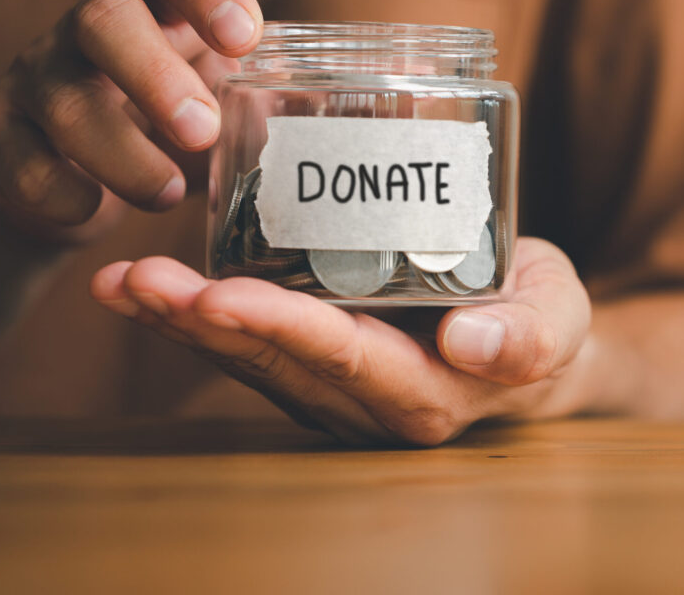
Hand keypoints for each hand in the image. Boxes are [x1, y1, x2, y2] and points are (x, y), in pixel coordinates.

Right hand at [0, 0, 262, 242]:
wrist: (83, 182)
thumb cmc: (171, 131)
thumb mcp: (221, 103)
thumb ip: (267, 100)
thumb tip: (352, 114)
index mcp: (157, 13)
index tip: (245, 37)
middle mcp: (92, 36)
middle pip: (105, 19)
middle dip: (157, 76)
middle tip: (201, 129)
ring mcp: (41, 83)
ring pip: (65, 100)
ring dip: (124, 152)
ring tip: (170, 193)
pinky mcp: (6, 140)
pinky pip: (22, 162)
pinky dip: (65, 191)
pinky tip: (98, 209)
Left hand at [91, 238, 591, 445]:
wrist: (524, 333)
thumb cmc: (542, 319)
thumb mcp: (558, 319)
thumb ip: (529, 335)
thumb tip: (472, 342)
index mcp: (424, 392)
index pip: (344, 359)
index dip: (282, 330)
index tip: (221, 297)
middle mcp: (365, 399)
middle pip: (276, 363)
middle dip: (205, 325)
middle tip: (141, 284)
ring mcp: (334, 382)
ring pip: (250, 358)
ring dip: (184, 323)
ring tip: (126, 286)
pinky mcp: (316, 359)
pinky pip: (252, 341)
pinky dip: (198, 317)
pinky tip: (152, 291)